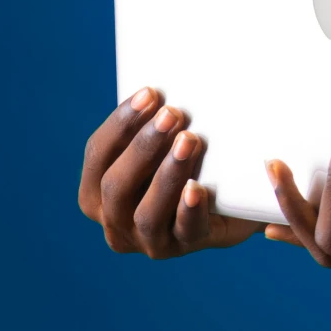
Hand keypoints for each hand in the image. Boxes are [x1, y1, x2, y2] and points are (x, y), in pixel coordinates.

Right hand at [79, 86, 265, 257]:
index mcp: (97, 192)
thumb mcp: (163, 140)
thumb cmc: (186, 158)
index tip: (149, 93)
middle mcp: (115, 221)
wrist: (232, 196)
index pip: (98, 155)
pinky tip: (198, 188)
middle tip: (173, 114)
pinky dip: (189, 209)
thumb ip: (152, 121)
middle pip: (116, 185)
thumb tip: (159, 84)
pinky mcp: (184, 246)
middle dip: (143, 146)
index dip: (120, 124)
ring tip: (190, 140)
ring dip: (167, 174)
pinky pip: (184, 231)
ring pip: (147, 213)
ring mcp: (148, 239)